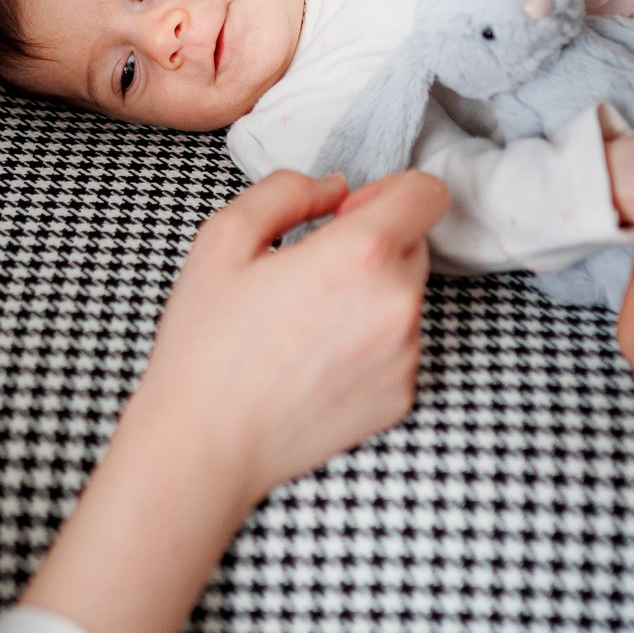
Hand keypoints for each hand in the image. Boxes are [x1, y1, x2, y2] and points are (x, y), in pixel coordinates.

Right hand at [20, 169, 443, 632]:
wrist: (206, 444)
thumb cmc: (207, 342)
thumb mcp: (224, 236)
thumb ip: (287, 189)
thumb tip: (334, 188)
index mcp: (360, 254)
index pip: (427, 193)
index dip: (390, 190)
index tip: (349, 213)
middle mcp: (398, 304)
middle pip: (416, 244)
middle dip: (375, 243)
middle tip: (312, 269)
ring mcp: (405, 356)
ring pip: (407, 297)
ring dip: (372, 295)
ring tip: (307, 321)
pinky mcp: (401, 396)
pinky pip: (399, 347)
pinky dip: (369, 342)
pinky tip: (315, 359)